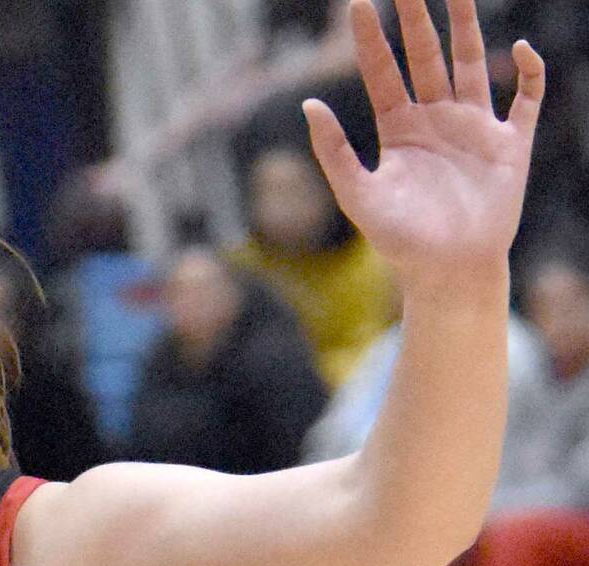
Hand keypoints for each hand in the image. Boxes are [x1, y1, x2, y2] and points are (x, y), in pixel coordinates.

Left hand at [304, 0, 543, 291]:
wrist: (447, 271)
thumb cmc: (399, 240)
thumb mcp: (358, 194)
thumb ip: (333, 151)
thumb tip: (307, 104)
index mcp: (398, 129)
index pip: (382, 72)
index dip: (370, 39)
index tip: (359, 3)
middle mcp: (435, 119)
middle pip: (426, 56)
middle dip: (418, 18)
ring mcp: (473, 127)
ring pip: (469, 64)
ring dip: (466, 28)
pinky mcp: (509, 144)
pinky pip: (524, 99)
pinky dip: (526, 74)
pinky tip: (518, 50)